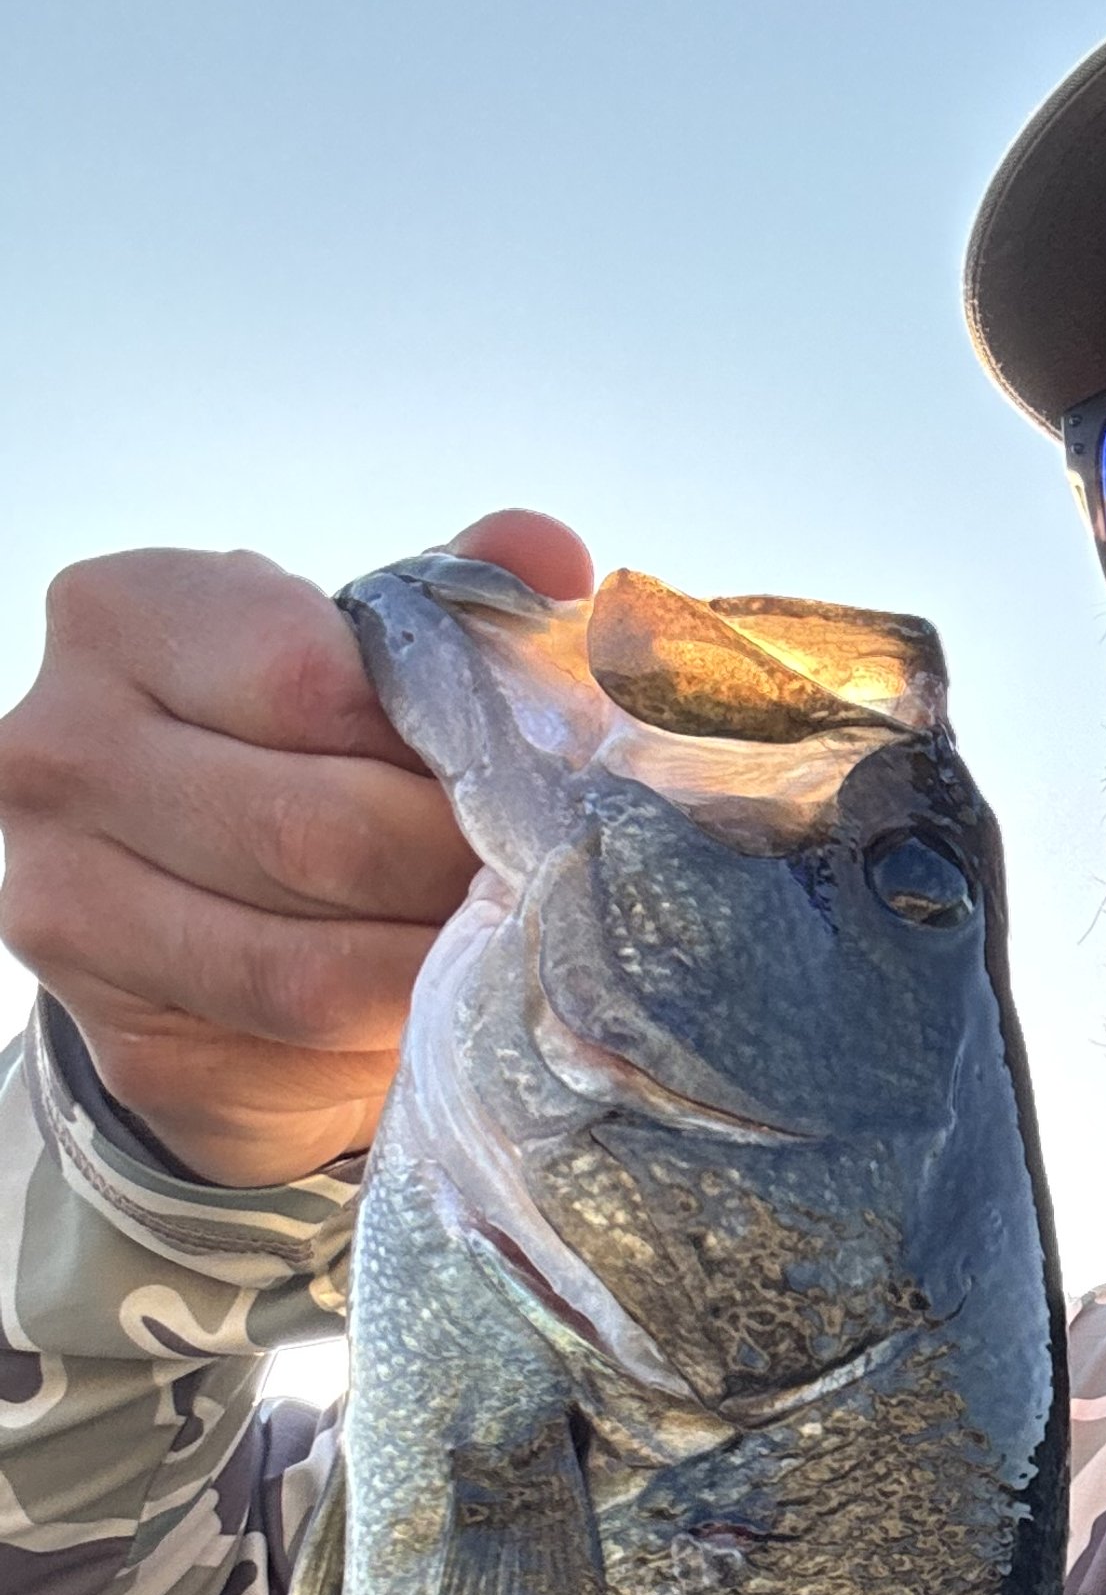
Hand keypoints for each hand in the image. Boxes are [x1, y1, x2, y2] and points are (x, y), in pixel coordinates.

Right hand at [0, 509, 593, 1184]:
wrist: (219, 953)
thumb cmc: (307, 773)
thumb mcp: (369, 671)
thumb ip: (451, 609)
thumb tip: (552, 552)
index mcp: (122, 617)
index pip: (314, 680)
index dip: (447, 743)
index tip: (533, 777)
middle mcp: (62, 748)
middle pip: (319, 828)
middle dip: (459, 868)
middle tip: (555, 885)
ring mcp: (68, 898)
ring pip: (309, 959)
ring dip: (440, 963)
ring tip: (516, 947)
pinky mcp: (124, 1033)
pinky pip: (300, 1042)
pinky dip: (399, 1031)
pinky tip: (451, 1009)